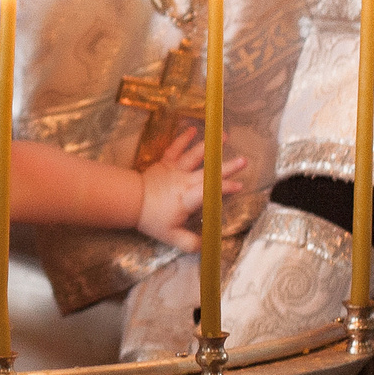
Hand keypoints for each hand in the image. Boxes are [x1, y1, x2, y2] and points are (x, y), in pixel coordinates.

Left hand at [135, 125, 246, 249]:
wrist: (129, 200)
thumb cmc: (151, 218)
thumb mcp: (171, 236)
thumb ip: (190, 242)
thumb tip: (206, 246)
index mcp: (188, 198)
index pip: (210, 192)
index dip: (226, 188)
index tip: (240, 186)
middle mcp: (185, 181)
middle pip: (209, 172)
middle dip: (228, 167)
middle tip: (244, 160)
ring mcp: (175, 170)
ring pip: (195, 156)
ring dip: (209, 146)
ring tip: (224, 136)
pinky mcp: (165, 163)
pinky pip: (175, 148)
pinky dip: (183, 138)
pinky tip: (192, 129)